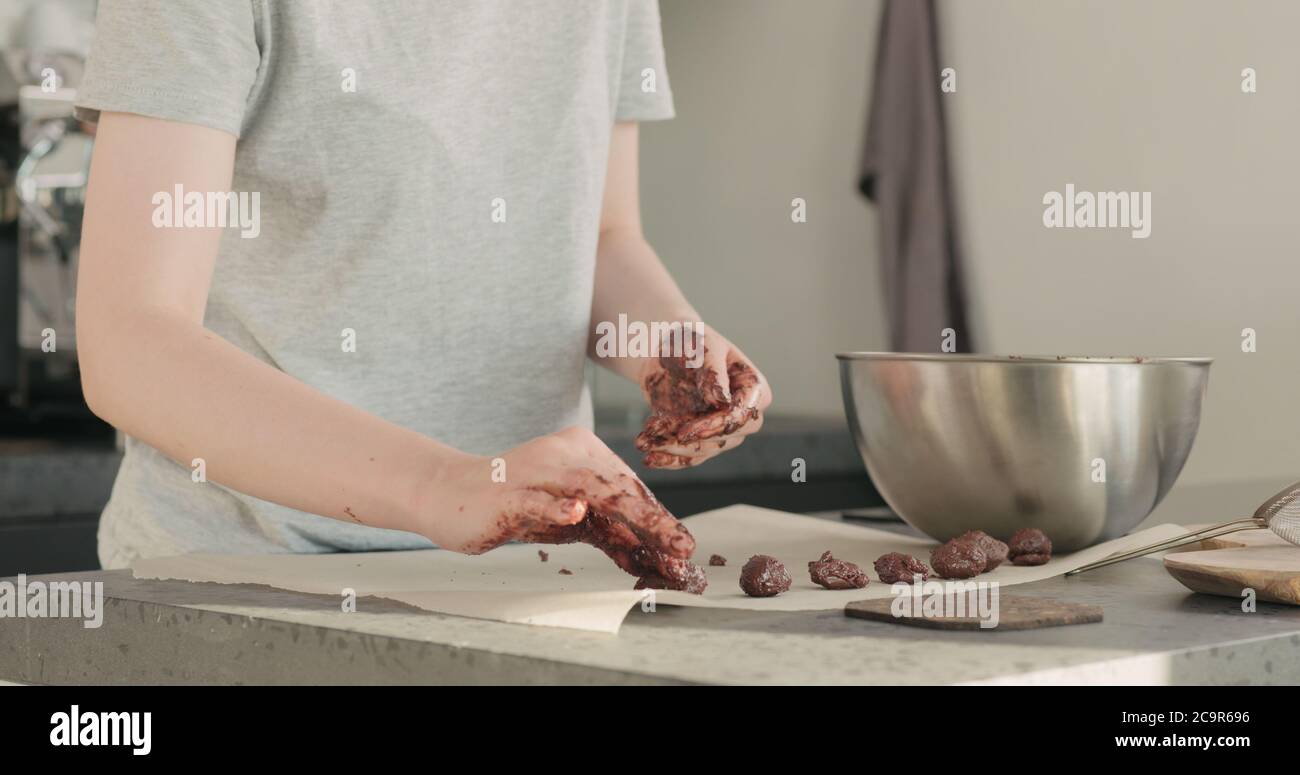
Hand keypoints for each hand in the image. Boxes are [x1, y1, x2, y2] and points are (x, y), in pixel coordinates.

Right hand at [417, 427, 700, 587]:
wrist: (451, 494)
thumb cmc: (517, 506)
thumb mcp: (570, 521)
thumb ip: (608, 533)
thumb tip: (655, 558)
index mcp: (583, 452)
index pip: (629, 487)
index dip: (658, 518)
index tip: (683, 547)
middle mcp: (564, 454)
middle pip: (618, 488)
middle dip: (654, 521)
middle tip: (683, 548)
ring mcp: (536, 472)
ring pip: (590, 490)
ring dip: (628, 517)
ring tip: (658, 538)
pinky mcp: (507, 493)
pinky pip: (537, 498)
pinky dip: (557, 505)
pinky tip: (578, 512)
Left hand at [635, 328, 771, 468]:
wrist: (665, 348)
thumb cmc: (691, 340)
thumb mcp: (704, 347)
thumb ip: (713, 372)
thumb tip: (722, 400)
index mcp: (753, 388)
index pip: (743, 415)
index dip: (718, 426)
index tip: (688, 430)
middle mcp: (742, 413)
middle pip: (727, 438)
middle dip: (696, 442)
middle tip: (668, 437)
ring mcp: (720, 428)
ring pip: (703, 450)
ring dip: (673, 449)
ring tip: (643, 442)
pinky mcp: (698, 437)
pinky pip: (687, 457)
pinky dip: (667, 459)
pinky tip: (649, 458)